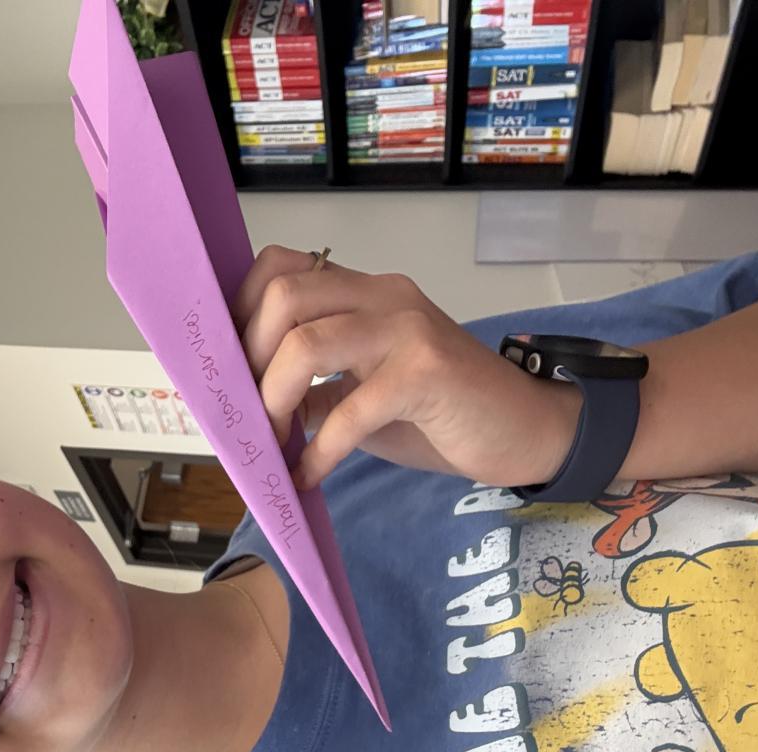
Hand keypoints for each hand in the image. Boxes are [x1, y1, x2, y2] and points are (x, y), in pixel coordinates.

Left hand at [232, 245, 581, 490]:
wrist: (528, 431)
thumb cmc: (441, 414)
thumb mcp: (360, 393)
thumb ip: (310, 386)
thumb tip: (245, 404)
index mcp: (361, 293)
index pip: (279, 267)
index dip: (240, 313)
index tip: (229, 369)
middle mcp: (382, 296)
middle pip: (282, 297)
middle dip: (248, 358)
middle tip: (250, 411)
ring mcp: (406, 328)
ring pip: (305, 342)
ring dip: (274, 401)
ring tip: (277, 443)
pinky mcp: (427, 372)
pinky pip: (349, 410)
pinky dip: (319, 452)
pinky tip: (311, 477)